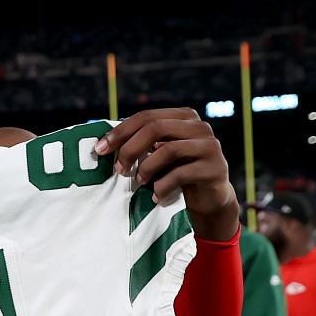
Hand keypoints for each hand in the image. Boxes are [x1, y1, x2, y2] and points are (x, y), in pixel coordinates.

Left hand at [94, 108, 239, 241]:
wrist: (210, 199)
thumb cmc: (178, 173)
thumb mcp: (160, 154)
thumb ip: (142, 143)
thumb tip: (103, 143)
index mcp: (184, 116)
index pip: (146, 116)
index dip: (121, 131)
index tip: (100, 149)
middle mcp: (200, 126)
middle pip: (155, 128)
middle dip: (130, 149)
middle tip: (118, 169)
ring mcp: (210, 145)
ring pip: (168, 150)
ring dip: (146, 168)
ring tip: (139, 182)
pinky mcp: (215, 168)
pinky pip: (180, 174)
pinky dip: (162, 187)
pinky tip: (155, 196)